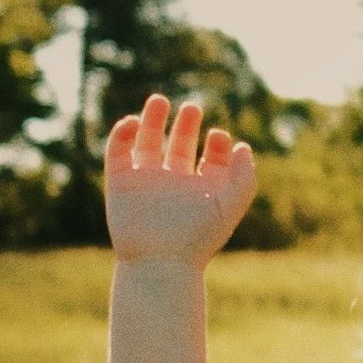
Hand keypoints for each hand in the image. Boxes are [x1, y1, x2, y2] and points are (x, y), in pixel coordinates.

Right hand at [106, 96, 253, 262]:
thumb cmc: (197, 238)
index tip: (218, 137)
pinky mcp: (120, 184)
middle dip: (186, 126)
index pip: (210, 161)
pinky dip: (121, 135)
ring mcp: (145, 183)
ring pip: (147, 144)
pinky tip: (132, 122)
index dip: (217, 145)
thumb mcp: (229, 206)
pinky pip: (118, 153)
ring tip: (160, 100)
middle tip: (193, 108)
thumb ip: (244, 177)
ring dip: (152, 120)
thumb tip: (243, 148)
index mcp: (200, 192)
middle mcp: (173, 186)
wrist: (159, 262)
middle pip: (179, 147)